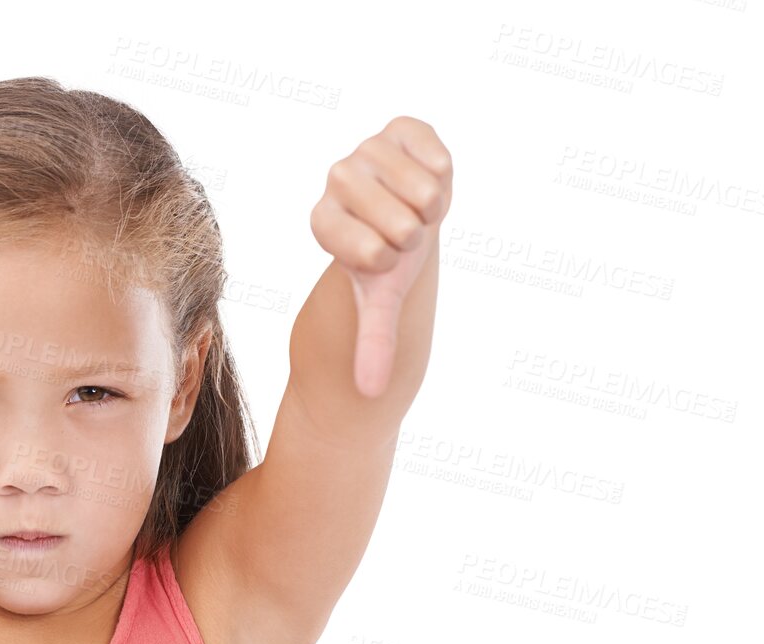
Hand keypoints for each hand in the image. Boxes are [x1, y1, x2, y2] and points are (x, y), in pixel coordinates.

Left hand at [309, 116, 451, 397]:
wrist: (410, 209)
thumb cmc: (390, 257)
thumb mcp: (381, 298)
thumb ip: (373, 341)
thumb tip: (369, 393)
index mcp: (322, 223)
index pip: (362, 250)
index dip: (386, 258)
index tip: (384, 255)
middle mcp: (336, 182)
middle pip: (394, 222)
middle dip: (413, 236)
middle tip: (406, 230)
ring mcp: (367, 151)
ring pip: (417, 189)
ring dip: (430, 207)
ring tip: (418, 207)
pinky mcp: (399, 129)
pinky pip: (431, 151)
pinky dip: (441, 171)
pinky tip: (431, 176)